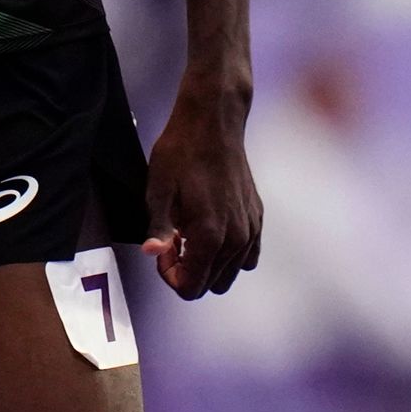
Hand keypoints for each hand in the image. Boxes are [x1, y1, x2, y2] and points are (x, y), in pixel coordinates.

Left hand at [141, 82, 261, 297]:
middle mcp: (237, 238)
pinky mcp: (258, 218)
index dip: (169, 275)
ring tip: (186, 233)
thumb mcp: (157, 191)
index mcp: (211, 235)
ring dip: (205, 261)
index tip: (160, 249)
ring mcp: (252, 229)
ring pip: (229, 272)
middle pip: (211, 284)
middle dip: (186, 270)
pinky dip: (226, 253)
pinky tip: (208, 230)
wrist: (214, 125)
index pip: (191, 286)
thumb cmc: (181, 154)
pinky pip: (246, 255)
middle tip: (170, 241)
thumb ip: (158, 228)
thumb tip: (152, 253)